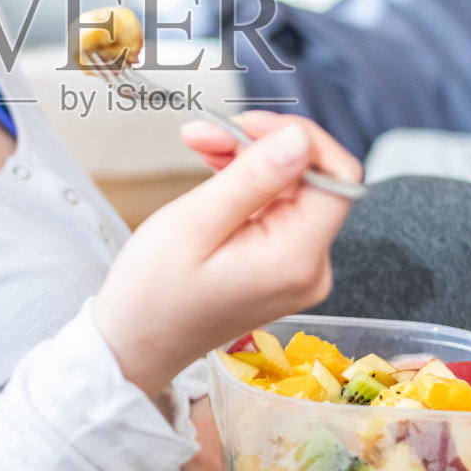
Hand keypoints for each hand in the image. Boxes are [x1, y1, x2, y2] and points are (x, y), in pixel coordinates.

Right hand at [93, 111, 361, 398]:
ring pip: (293, 189)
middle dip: (260, 144)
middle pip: (311, 179)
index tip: (245, 123)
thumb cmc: (153, 293)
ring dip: (250, 159)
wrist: (134, 346)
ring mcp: (299, 271)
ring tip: (198, 147)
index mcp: (296, 259)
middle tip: (202, 134)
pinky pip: (279, 210)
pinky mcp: (282, 268)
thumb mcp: (195, 224)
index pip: (336, 176)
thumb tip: (299, 138)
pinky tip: (213, 172)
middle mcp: (311, 268)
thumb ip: (253, 179)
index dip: (298, 137)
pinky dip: (249, 185)